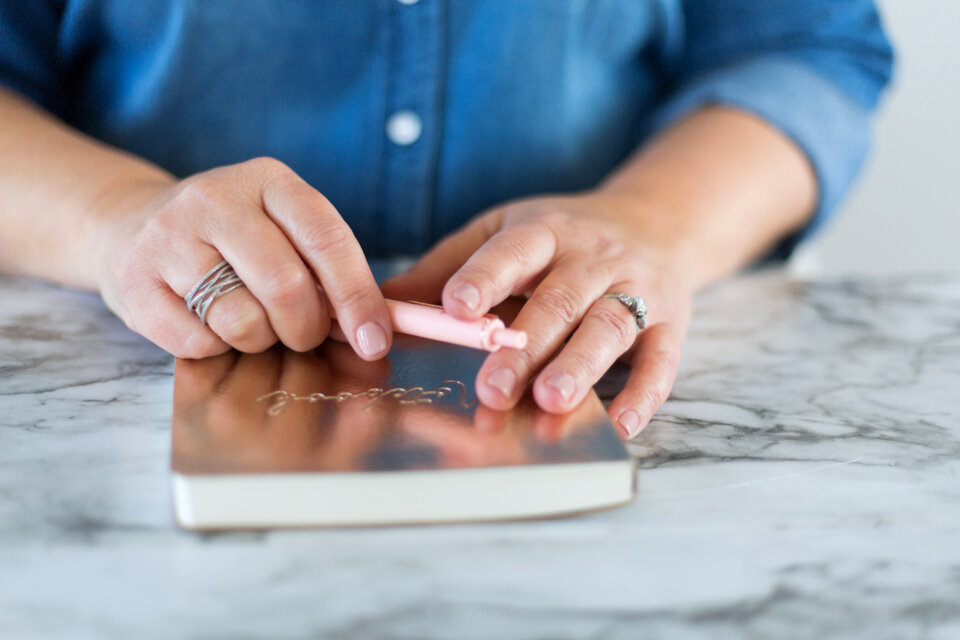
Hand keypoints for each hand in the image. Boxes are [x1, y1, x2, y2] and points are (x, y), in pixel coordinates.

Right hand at [92, 157, 390, 359]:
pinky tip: (208, 322)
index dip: (357, 296)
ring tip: (250, 319)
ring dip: (260, 339)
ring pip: (242, 321)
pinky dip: (216, 347)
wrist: (131, 223)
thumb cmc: (233, 237)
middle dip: (306, 327)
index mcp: (268, 181)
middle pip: (286, 287)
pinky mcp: (134, 283)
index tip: (375, 340)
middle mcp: (214, 200)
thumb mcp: (282, 228)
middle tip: (303, 333)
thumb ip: (326, 269)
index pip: (326, 238)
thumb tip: (373, 329)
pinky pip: (199, 343)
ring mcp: (168, 239)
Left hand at [382, 191, 693, 437]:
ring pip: (610, 327)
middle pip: (559, 301)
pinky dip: (644, 392)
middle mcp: (593, 258)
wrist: (658, 224)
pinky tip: (619, 424)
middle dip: (525, 346)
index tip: (457, 307)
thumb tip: (381, 304)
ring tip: (549, 401)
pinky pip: (662, 359)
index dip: (487, 276)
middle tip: (491, 388)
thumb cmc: (563, 237)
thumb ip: (447, 265)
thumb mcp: (506, 230)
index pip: (516, 250)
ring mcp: (637, 290)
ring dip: (580, 366)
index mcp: (546, 231)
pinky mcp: (671, 324)